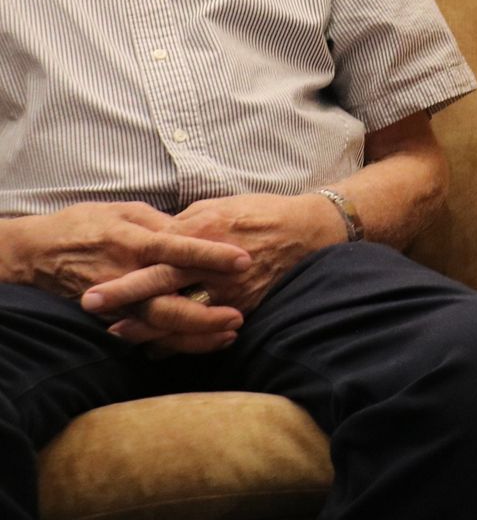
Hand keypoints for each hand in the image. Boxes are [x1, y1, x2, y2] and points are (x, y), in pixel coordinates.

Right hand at [0, 201, 251, 354]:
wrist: (33, 252)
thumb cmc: (84, 224)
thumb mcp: (125, 212)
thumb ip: (163, 223)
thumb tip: (198, 231)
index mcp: (133, 241)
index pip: (178, 249)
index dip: (212, 255)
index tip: (244, 260)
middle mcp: (125, 275)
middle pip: (169, 301)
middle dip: (206, 313)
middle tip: (239, 316)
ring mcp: (114, 302)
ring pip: (158, 326)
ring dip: (194, 334)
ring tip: (229, 334)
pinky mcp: (106, 317)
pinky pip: (143, 336)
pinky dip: (172, 342)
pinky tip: (200, 342)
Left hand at [81, 192, 340, 344]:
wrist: (308, 231)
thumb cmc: (260, 212)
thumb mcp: (218, 207)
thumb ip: (183, 225)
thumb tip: (154, 238)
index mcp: (204, 233)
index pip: (155, 255)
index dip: (124, 272)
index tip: (93, 283)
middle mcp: (213, 264)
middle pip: (161, 286)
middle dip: (124, 297)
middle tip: (90, 305)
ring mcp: (229, 288)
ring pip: (181, 314)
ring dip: (147, 327)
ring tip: (119, 334)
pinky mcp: (244, 305)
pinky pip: (206, 328)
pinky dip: (180, 339)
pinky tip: (157, 345)